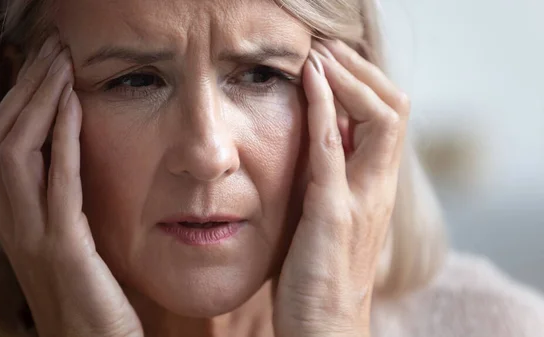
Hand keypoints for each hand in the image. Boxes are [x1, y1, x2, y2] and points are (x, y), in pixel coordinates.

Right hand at [0, 34, 142, 336]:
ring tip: (60, 62)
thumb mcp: (70, 244)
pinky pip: (56, 181)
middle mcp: (15, 220)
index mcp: (17, 217)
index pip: (4, 143)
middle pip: (3, 136)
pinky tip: (73, 107)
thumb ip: (65, 204)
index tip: (44, 65)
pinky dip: (62, 138)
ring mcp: (33, 233)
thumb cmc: (87, 297)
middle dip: (27, 87)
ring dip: (40, 100)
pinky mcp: (63, 246)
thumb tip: (72, 163)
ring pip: (18, 150)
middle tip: (51, 48)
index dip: (21, 99)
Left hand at [274, 40, 409, 336]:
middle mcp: (377, 188)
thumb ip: (332, 178)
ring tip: (321, 53)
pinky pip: (333, 151)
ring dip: (348, 79)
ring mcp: (359, 199)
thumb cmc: (321, 274)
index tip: (332, 61)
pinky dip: (323, 109)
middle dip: (361, 71)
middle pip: (393, 110)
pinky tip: (310, 80)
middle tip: (328, 47)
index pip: (388, 119)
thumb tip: (319, 138)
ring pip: (377, 121)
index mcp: (375, 187)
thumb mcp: (330, 217)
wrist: (325, 328)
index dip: (364, 84)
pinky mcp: (333, 214)